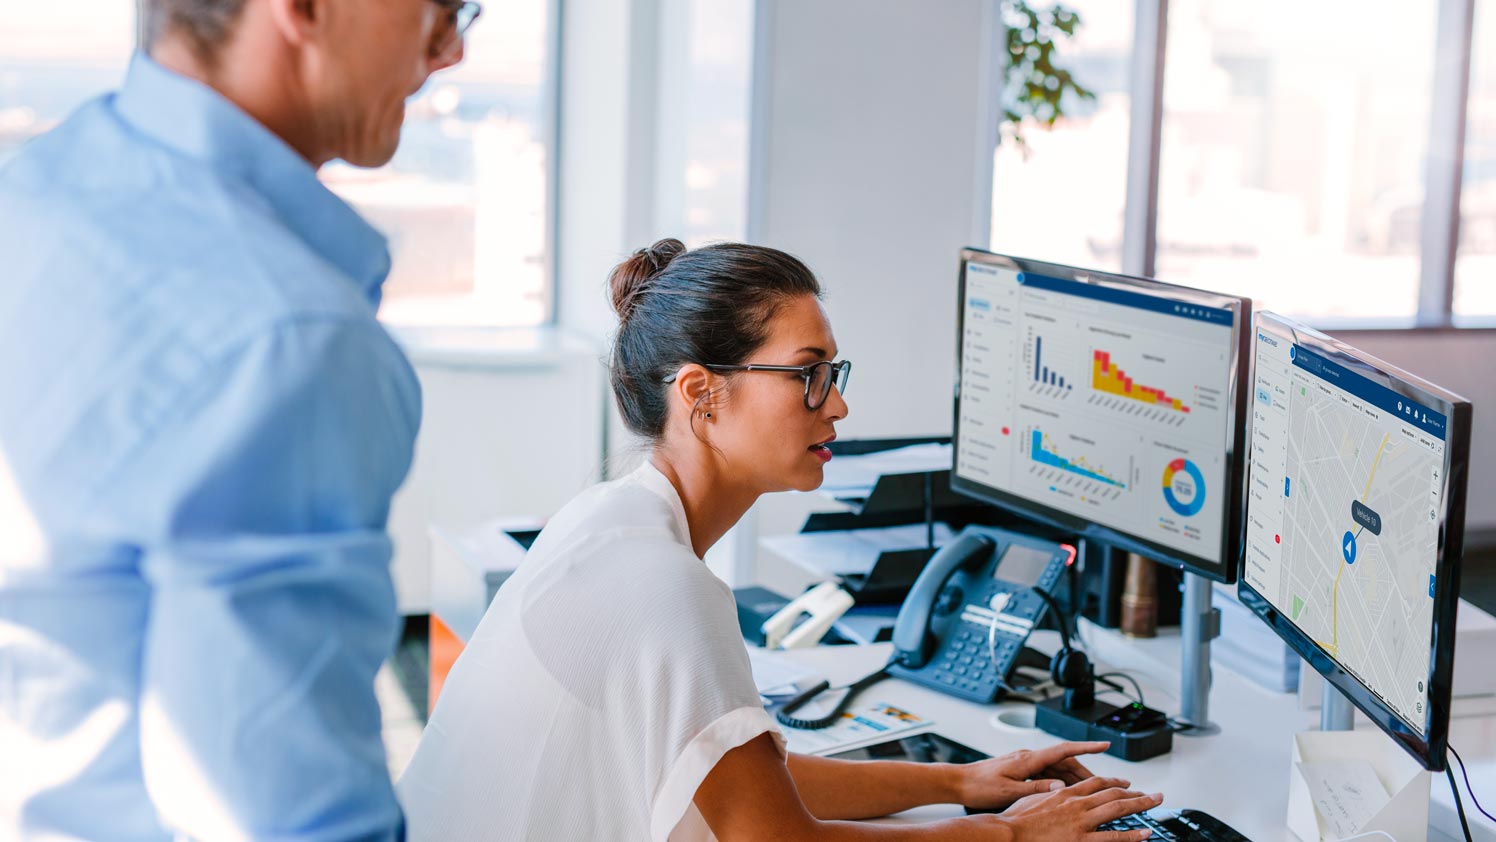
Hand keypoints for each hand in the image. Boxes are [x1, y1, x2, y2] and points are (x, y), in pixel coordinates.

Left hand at [954, 740, 1110, 809]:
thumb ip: (1035, 789)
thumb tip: (1060, 789)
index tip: (1104, 744)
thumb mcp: (1009, 791)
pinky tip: (1066, 794)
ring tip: (1091, 792)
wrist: (959, 783)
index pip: (1063, 750)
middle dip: (1086, 772)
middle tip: (1106, 783)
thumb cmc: (979, 786)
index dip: (1086, 747)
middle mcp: (1028, 757)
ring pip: (1057, 769)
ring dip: (1074, 779)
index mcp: (1027, 759)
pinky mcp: (1021, 770)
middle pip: (1065, 761)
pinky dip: (1059, 783)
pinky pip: (1047, 774)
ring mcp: (1025, 763)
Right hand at [1002, 776, 1163, 840]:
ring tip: (1155, 803)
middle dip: (1135, 792)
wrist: (1008, 833)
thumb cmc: (1014, 820)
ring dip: (1140, 804)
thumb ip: (1047, 792)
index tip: (1127, 783)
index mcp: (1064, 793)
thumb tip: (1056, 788)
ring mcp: (1081, 821)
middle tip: (1152, 794)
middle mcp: (1076, 804)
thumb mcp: (1031, 798)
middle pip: (1112, 792)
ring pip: (1117, 808)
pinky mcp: (1081, 839)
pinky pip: (1112, 836)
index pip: (1096, 782)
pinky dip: (1131, 835)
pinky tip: (1145, 833)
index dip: (1115, 781)